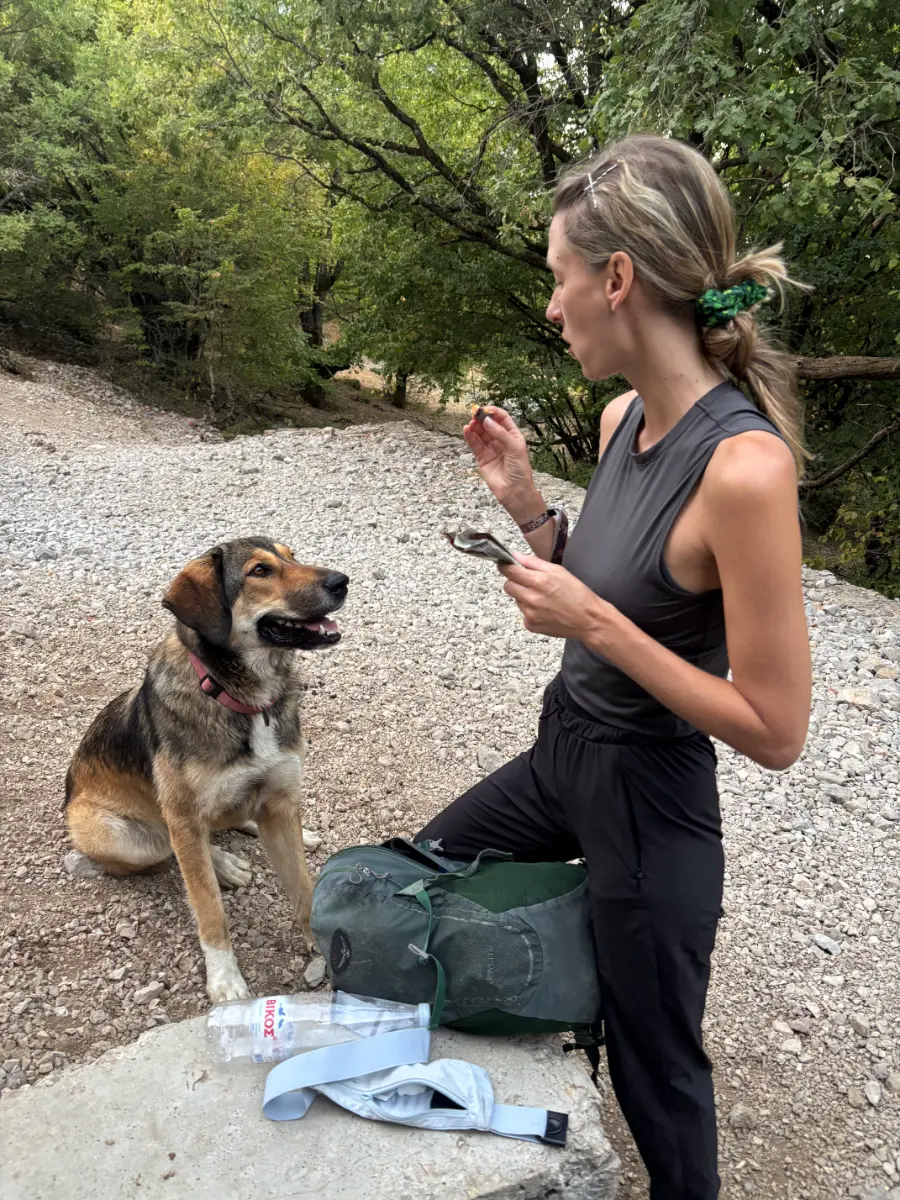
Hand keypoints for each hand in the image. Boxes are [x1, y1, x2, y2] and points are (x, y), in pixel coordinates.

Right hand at [463, 406, 537, 511]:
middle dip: (482, 419)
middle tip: (475, 415)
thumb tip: (487, 421)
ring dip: (475, 427)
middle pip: (490, 425)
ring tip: (470, 423)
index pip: (502, 419)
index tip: (485, 409)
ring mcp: (491, 449)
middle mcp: (501, 440)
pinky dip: (470, 437)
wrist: (514, 491)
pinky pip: (475, 445)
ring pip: (481, 434)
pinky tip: (466, 430)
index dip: (494, 412)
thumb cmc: (520, 470)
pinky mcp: (482, 458)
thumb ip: (500, 434)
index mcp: (513, 436)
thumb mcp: (514, 448)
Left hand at [498, 553, 618, 643]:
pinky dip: (530, 610)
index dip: (505, 567)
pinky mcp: (531, 625)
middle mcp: (531, 598)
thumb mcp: (559, 571)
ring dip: (524, 596)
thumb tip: (516, 556)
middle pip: (508, 586)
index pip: (510, 572)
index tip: (505, 565)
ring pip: (516, 600)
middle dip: (515, 582)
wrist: (588, 620)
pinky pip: (523, 613)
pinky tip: (545, 610)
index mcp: (539, 581)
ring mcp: (530, 614)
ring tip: (543, 598)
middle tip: (529, 582)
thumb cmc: (577, 594)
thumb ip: (534, 563)